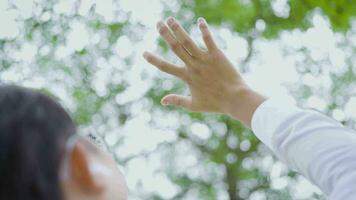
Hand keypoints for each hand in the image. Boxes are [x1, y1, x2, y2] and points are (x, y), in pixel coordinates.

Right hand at [143, 17, 265, 126]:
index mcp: (186, 77)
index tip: (144, 53)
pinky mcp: (217, 54)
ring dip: (178, 29)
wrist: (235, 99)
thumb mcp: (193, 105)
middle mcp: (193, 66)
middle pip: (175, 48)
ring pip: (188, 41)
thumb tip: (162, 101)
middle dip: (165, 34)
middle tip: (158, 23)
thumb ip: (177, 100)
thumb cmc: (215, 103)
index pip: (165, 67)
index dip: (154, 60)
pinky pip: (209, 39)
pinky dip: (204, 29)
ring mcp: (205, 59)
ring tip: (170, 19)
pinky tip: (200, 20)